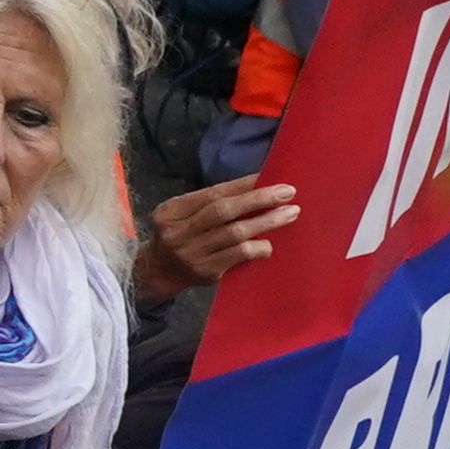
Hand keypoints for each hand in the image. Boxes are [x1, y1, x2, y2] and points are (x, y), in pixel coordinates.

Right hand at [137, 173, 296, 298]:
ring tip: (290, 213)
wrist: (159, 271)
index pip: (212, 193)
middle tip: (287, 192)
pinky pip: (238, 255)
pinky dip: (257, 247)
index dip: (242, 185)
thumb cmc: (181, 236)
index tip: (268, 176)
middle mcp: (177, 232)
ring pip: (234, 233)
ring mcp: (191, 254)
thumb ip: (210, 204)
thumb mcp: (182, 215)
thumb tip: (256, 187)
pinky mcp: (204, 272)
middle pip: (223, 211)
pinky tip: (269, 244)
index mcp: (171, 211)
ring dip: (266, 221)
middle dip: (258, 199)